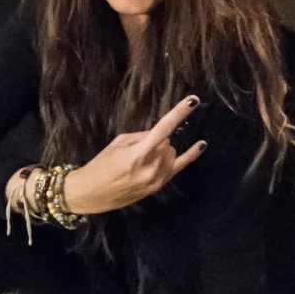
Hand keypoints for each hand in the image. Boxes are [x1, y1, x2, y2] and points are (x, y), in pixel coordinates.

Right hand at [61, 97, 204, 214]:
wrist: (92, 193)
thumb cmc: (101, 165)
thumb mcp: (117, 144)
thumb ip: (141, 137)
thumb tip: (159, 134)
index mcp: (138, 154)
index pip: (163, 129)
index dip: (179, 113)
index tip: (193, 100)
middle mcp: (151, 167)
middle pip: (166, 142)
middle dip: (156, 140)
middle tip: (137, 148)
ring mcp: (157, 178)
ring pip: (171, 152)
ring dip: (161, 150)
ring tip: (142, 158)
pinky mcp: (159, 186)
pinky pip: (180, 167)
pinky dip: (191, 155)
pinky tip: (202, 144)